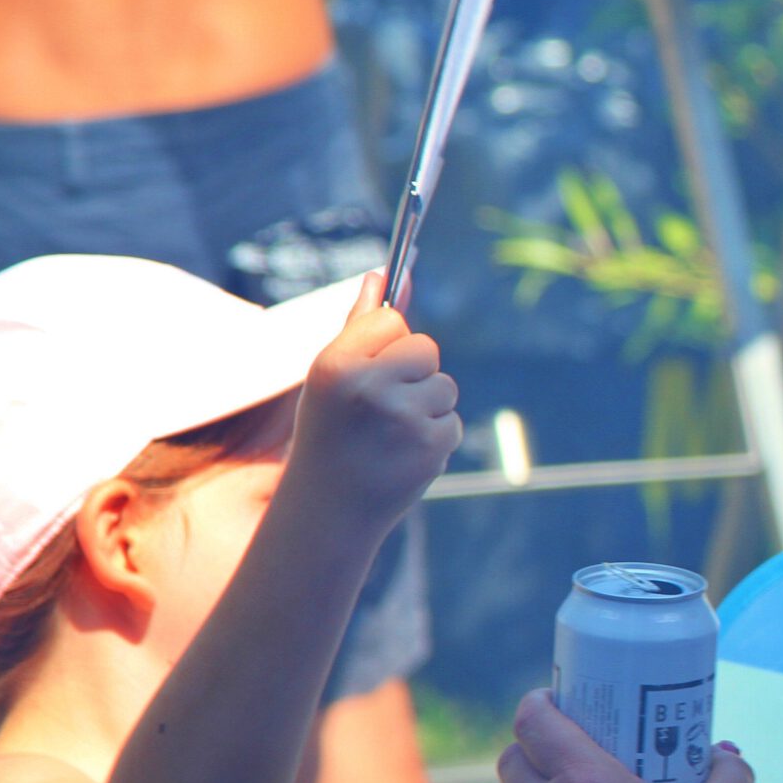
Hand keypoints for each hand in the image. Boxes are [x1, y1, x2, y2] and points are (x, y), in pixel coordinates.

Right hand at [283, 273, 460, 525]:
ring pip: (444, 385)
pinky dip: (434, 435)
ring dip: (426, 405)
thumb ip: (360, 325)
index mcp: (337, 364)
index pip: (391, 319)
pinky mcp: (433, 445)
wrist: (330, 509)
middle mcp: (370, 387)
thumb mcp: (331, 377)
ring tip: (389, 433)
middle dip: (413, 371)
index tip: (370, 369)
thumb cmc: (329, 432)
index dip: (386, 344)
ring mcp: (405, 417)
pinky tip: (403, 454)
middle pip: (425, 346)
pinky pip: (452, 420)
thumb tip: (382, 274)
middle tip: (380, 405)